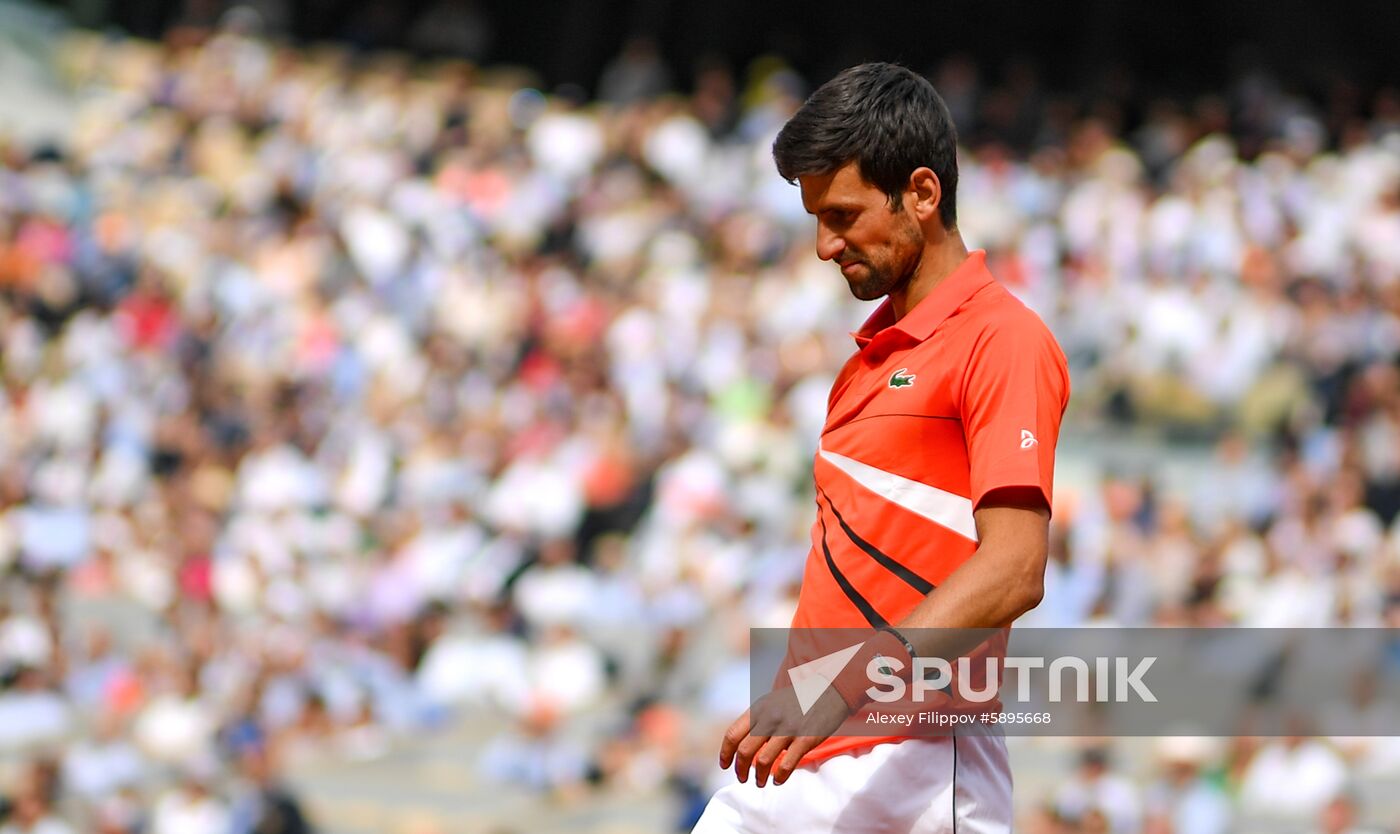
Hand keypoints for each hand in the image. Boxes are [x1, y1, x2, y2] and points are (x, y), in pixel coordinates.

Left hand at [718, 683, 852, 787]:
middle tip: (742, 778)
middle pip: (744, 750)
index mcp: (759, 709)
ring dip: (758, 777)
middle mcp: (770, 718)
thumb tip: (741, 746)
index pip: (733, 734)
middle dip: (740, 769)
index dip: (725, 753)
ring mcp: (788, 728)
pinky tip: (778, 780)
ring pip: (763, 761)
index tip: (725, 765)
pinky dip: (779, 777)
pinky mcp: (805, 738)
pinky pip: (787, 764)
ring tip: (759, 782)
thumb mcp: (771, 703)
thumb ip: (756, 721)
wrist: (828, 688)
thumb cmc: (797, 700)